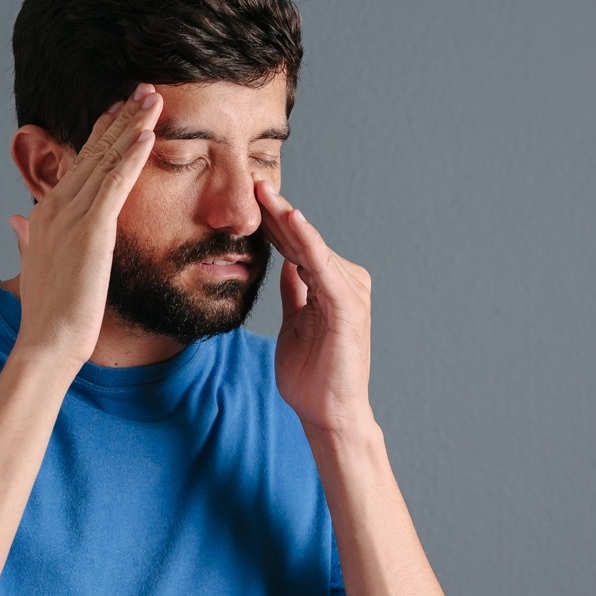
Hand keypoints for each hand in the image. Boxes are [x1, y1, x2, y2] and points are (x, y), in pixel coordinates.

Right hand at [8, 84, 162, 367]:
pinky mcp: (90, 229)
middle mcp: (56, 206)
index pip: (79, 164)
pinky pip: (115, 183)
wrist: (46, 341)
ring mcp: (71, 215)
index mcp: (46, 214)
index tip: (119, 111)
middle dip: (121, 119)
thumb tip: (15, 221)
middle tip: (143, 89)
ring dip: (132, 126)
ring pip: (107, 160)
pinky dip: (131, 156)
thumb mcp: (35, 265)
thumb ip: (27, 239)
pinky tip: (147, 134)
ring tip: (153, 98)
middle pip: (94, 152)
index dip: (101, 135)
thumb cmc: (48, 313)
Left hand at [255, 180, 374, 436]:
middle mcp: (343, 281)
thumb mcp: (295, 323)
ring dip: (287, 218)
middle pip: (302, 239)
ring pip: (311, 246)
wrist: (328, 414)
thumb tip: (286, 264)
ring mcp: (349, 291)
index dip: (271, 222)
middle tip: (250, 180)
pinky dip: (307, 242)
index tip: (245, 198)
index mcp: (328, 285)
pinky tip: (290, 221)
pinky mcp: (347, 305)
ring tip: (263, 192)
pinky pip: (322, 266)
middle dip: (275, 212)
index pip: (295, 246)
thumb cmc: (312, 375)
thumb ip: (295, 292)